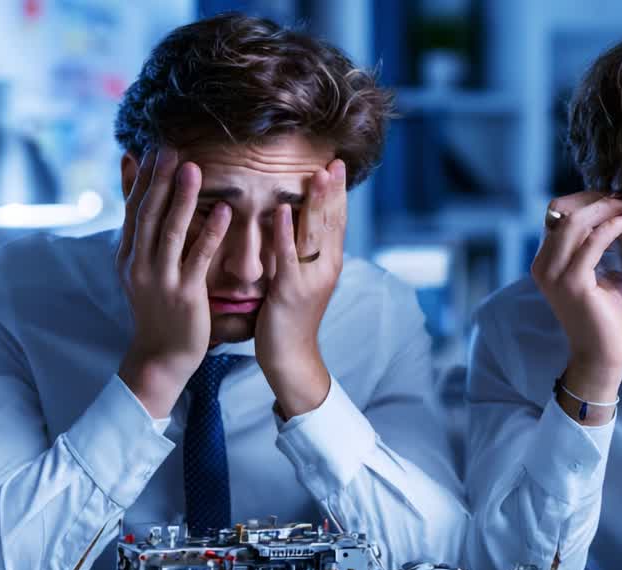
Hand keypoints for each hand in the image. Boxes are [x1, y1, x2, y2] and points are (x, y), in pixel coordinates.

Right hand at [116, 148, 230, 417]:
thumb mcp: (142, 268)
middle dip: (159, 179)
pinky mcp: (185, 295)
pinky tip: (225, 213)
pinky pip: (198, 259)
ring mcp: (160, 280)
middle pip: (147, 214)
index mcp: (129, 255)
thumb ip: (143, 234)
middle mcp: (139, 264)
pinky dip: (210, 234)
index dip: (142, 178)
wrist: (161, 355)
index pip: (133, 209)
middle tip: (170, 147)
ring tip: (194, 169)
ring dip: (183, 199)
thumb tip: (136, 200)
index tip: (152, 148)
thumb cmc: (158, 308)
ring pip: (170, 232)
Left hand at [254, 159, 346, 418]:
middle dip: (333, 191)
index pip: (337, 222)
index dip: (338, 194)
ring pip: (315, 235)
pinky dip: (285, 231)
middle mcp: (326, 269)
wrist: (291, 356)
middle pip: (332, 223)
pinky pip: (288, 256)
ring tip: (317, 175)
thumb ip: (304, 254)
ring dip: (316, 203)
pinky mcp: (290, 290)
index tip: (336, 167)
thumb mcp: (304, 281)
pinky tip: (283, 209)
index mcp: (330, 265)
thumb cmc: (292, 318)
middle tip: (334, 162)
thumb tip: (301, 227)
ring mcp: (310, 279)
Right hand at [530, 192, 621, 422]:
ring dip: (608, 208)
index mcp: (544, 261)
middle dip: (598, 199)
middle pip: (565, 212)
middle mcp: (542, 265)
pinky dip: (614, 225)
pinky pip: (593, 241)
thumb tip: (613, 222)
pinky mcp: (572, 283)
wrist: (601, 354)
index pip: (559, 215)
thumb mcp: (596, 274)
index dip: (587, 201)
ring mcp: (554, 274)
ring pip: (577, 222)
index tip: (616, 197)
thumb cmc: (602, 316)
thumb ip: (595, 249)